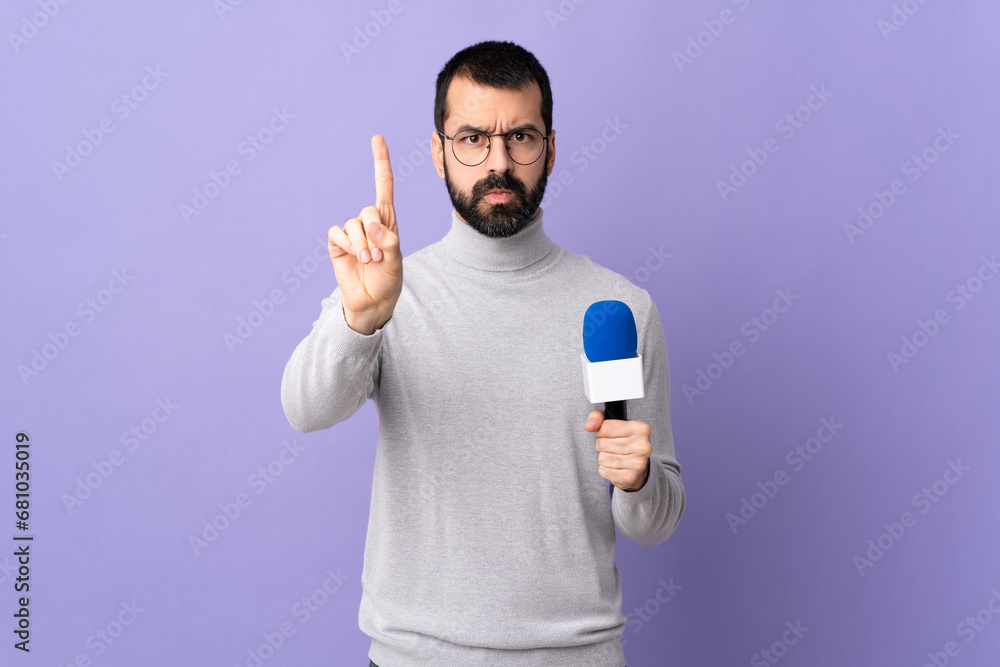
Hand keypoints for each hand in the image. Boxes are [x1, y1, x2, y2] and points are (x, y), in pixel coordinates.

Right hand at [328, 135, 402, 334]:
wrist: (372, 301)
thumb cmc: (388, 279)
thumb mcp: (395, 261)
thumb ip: (388, 242)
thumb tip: (372, 227)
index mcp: (387, 220)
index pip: (383, 185)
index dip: (380, 162)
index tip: (377, 138)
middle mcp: (369, 222)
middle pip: (369, 210)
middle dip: (375, 233)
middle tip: (378, 256)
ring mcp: (351, 232)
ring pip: (353, 225)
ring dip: (362, 245)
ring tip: (368, 262)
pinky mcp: (336, 243)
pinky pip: (337, 233)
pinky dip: (346, 245)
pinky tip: (352, 257)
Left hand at [585, 410, 651, 491]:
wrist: (637, 465)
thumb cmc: (623, 440)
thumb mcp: (612, 422)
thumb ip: (597, 417)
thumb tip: (589, 426)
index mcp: (641, 429)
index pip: (606, 427)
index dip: (602, 431)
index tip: (609, 434)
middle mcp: (642, 446)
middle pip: (603, 443)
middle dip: (602, 445)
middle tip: (612, 447)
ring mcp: (637, 463)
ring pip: (602, 457)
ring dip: (604, 457)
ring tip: (615, 456)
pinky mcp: (630, 477)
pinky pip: (603, 471)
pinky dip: (605, 469)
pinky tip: (616, 466)